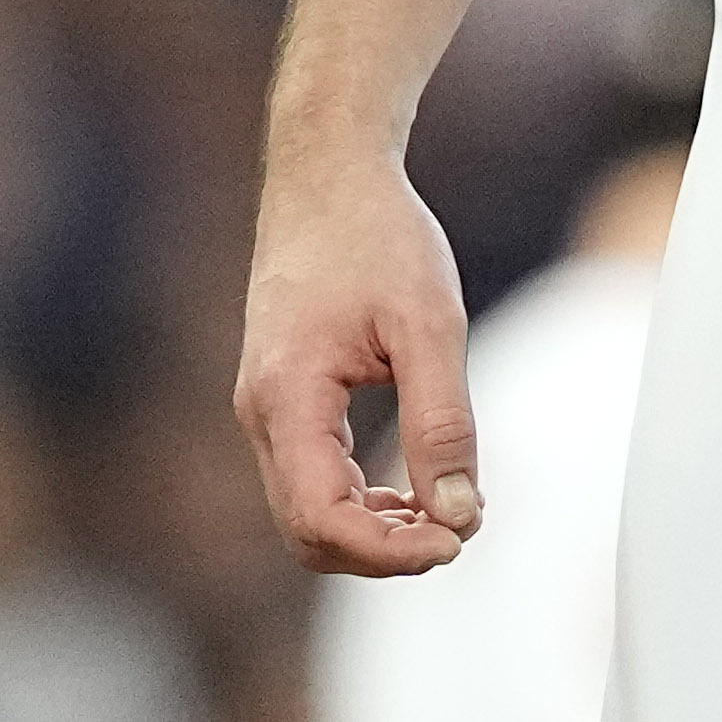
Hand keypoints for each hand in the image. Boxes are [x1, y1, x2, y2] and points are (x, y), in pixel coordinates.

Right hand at [236, 150, 484, 575]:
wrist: (327, 171)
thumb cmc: (376, 233)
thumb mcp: (429, 323)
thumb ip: (443, 422)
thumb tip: (460, 514)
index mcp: (287, 397)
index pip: (322, 519)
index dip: (389, 550)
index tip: (456, 540)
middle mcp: (261, 412)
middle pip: (307, 532)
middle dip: (382, 550)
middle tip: (458, 531)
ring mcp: (264, 406)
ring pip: (306, 511)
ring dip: (372, 529)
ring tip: (445, 511)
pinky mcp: (280, 397)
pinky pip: (310, 477)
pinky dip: (359, 499)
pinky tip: (412, 486)